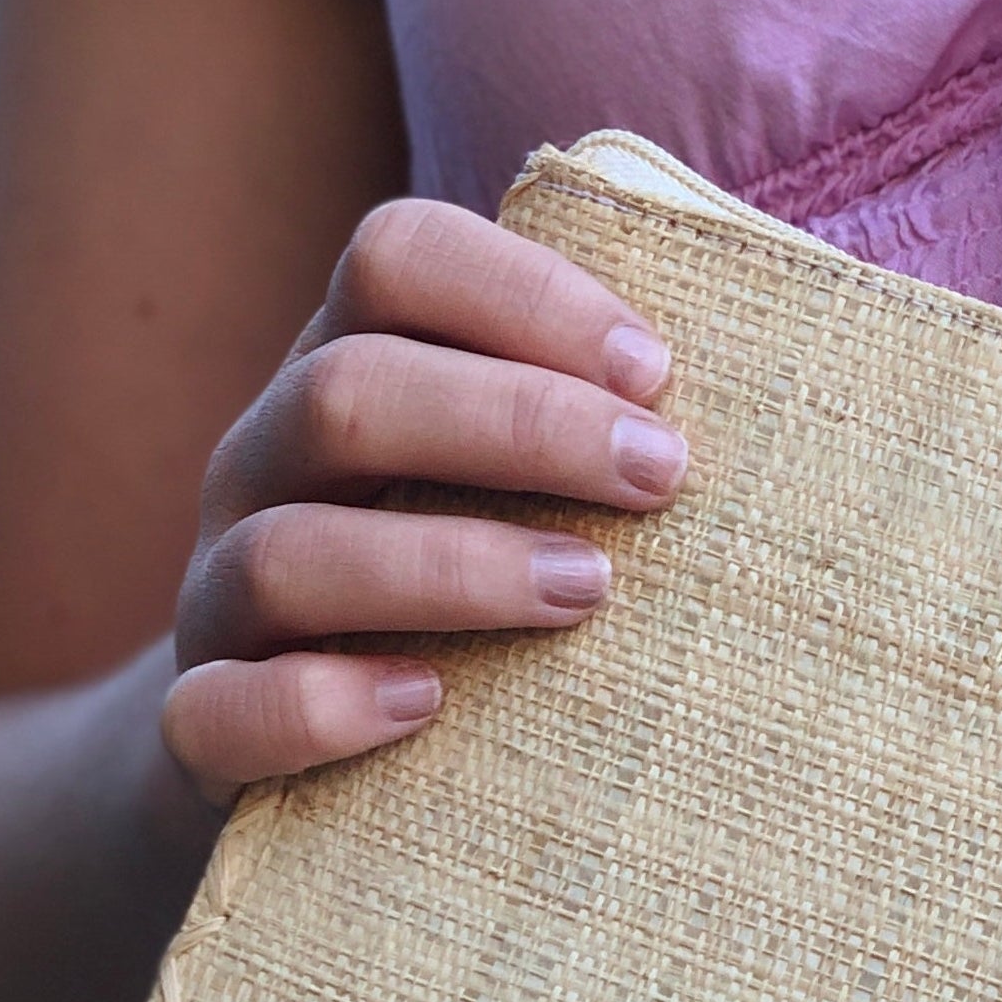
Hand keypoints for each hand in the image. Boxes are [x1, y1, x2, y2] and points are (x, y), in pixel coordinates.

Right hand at [163, 197, 683, 801]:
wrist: (275, 744)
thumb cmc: (460, 585)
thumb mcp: (507, 481)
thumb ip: (599, 418)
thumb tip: (804, 362)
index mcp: (347, 370)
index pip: (395, 258)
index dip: (526, 293)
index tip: (657, 371)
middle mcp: (265, 464)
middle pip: (348, 388)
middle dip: (520, 422)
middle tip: (662, 478)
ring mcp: (219, 596)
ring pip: (288, 552)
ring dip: (450, 564)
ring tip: (588, 592)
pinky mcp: (197, 728)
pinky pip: (216, 712)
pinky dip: (320, 706)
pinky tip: (429, 707)